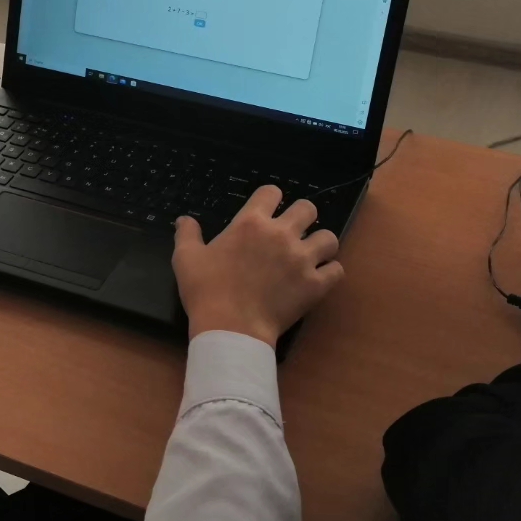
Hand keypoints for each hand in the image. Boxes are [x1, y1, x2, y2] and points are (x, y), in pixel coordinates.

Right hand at [172, 185, 344, 346]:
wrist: (230, 328)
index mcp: (251, 222)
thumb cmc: (206, 291)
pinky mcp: (315, 284)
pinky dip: (330, 273)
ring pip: (329, 238)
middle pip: (308, 208)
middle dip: (302, 217)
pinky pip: (337, 270)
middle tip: (293, 232)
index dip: (270, 199)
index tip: (268, 210)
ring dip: (321, 244)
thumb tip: (184, 219)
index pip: (272, 192)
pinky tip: (320, 278)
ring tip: (311, 255)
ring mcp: (302, 259)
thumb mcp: (186, 258)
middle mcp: (281, 234)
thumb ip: (187, 234)